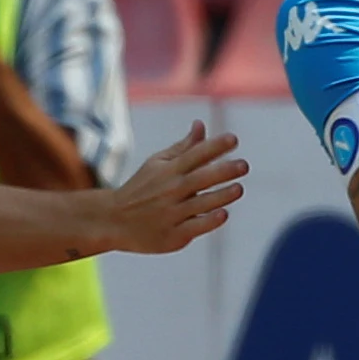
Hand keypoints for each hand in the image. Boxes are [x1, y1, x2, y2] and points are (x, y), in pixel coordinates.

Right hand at [103, 122, 247, 253]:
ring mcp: (171, 213)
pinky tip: (223, 214)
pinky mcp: (173, 235)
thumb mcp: (157, 164)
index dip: (215, 146)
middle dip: (223, 170)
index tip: (234, 139)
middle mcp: (171, 190)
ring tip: (239, 188)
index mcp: (168, 170)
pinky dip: (209, 221)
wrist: (114, 221)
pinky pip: (195, 227)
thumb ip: (183, 147)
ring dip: (221, 195)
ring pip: (201, 203)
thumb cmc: (142, 188)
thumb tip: (201, 124)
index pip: (195, 154)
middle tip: (244, 165)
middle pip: (201, 178)